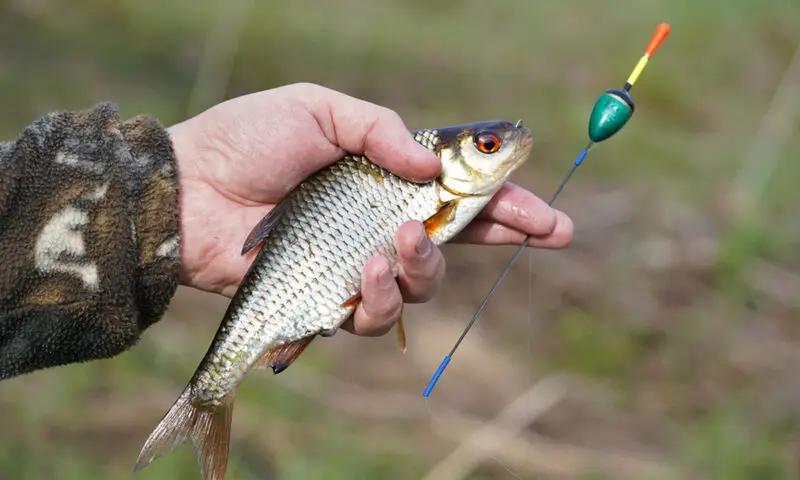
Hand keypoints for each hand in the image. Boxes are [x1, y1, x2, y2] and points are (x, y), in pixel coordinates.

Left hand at [170, 83, 572, 335]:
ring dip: (428, 264)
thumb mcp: (319, 110)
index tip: (551, 217)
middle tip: (540, 230)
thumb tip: (432, 171)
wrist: (189, 188)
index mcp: (384, 176)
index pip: (457, 191)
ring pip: (425, 281)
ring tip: (399, 242)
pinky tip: (368, 270)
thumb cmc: (247, 140)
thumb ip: (381, 130)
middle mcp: (379, 221)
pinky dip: (381, 296)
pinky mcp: (330, 297)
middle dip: (509, 236)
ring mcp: (358, 262)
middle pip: (460, 240)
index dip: (507, 203)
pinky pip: (376, 314)